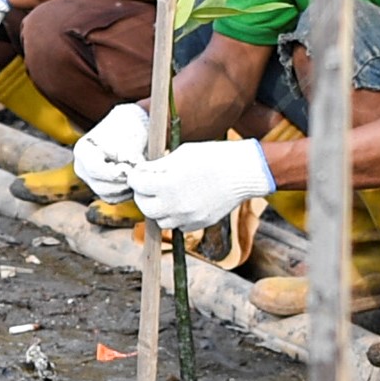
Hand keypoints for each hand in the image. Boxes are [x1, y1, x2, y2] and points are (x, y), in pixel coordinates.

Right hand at [71, 102, 149, 197]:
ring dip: (126, 187)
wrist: (131, 125)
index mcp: (83, 151)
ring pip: (108, 195)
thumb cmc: (129, 126)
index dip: (115, 172)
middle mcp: (82, 168)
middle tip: (138, 170)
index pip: (95, 170)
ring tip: (137, 172)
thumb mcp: (129, 136)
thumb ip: (127, 155)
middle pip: (100, 186)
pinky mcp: (102, 188)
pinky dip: (127, 192)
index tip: (130, 166)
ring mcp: (90, 180)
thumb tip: (126, 172)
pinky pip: (114, 198)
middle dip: (123, 181)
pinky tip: (135, 179)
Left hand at [130, 137, 278, 231]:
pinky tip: (183, 202)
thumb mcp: (182, 154)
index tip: (140, 173)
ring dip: (158, 208)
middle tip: (149, 185)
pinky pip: (179, 226)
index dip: (136, 176)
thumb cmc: (214, 157)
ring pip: (160, 220)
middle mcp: (174, 205)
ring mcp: (187, 217)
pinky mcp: (199, 224)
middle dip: (143, 194)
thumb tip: (143, 171)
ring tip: (167, 194)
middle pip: (144, 207)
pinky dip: (176, 216)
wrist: (244, 172)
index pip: (137, 185)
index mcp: (167, 185)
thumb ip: (159, 166)